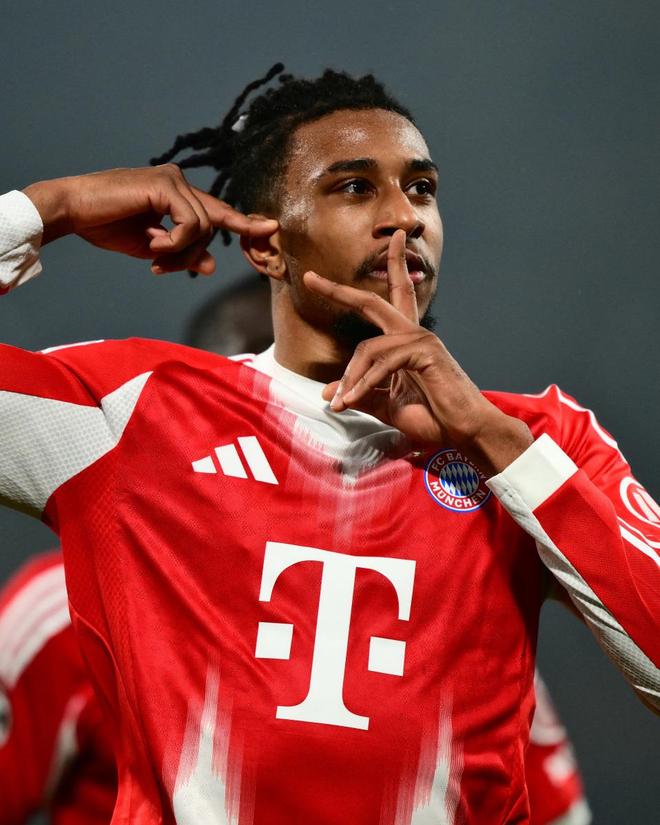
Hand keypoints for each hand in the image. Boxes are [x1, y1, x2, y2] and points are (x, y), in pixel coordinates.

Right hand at [23, 165, 277, 274]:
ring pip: (204, 228)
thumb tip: (212, 266)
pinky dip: (176, 242)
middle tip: (162, 267)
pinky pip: (191, 224)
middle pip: (212, 226)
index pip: (218, 211)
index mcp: (178, 193)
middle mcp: (180, 181)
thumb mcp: (154, 248)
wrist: (74, 211)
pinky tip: (154, 244)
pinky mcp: (166, 184)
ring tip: (154, 255)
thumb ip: (184, 253)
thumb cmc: (107, 226)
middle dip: (192, 255)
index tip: (269, 229)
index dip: (244, 222)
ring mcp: (174, 179)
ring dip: (181, 251)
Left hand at [303, 230, 532, 475]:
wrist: (465, 432)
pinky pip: (383, 364)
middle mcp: (412, 334)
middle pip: (371, 302)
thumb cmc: (433, 418)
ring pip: (368, 348)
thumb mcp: (387, 406)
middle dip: (339, 290)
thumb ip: (360, 395)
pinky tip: (352, 400)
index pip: (379, 308)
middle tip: (309, 278)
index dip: (352, 292)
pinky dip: (364, 383)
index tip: (320, 279)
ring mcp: (421, 339)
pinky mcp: (426, 351)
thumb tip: (326, 393)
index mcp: (404, 342)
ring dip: (350, 378)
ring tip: (340, 403)